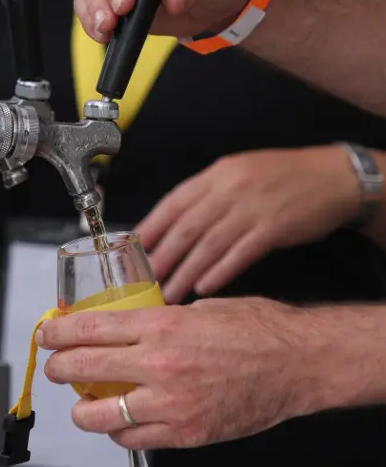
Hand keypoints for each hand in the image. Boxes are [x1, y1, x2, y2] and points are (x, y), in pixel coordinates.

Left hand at [39, 297, 316, 450]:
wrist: (296, 364)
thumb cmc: (258, 329)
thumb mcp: (201, 309)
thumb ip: (161, 321)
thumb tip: (129, 330)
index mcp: (162, 325)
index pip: (91, 329)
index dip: (59, 333)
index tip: (47, 335)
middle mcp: (160, 365)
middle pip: (85, 368)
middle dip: (59, 368)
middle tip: (54, 366)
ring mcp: (171, 404)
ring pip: (100, 414)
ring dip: (81, 408)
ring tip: (80, 401)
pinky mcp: (185, 433)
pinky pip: (133, 437)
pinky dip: (117, 430)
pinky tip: (118, 421)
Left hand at [136, 146, 360, 302]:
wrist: (334, 177)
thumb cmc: (283, 177)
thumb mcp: (239, 173)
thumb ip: (207, 195)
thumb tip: (173, 224)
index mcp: (217, 175)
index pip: (173, 203)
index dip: (150, 228)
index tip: (132, 250)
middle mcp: (230, 189)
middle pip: (186, 227)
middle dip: (161, 257)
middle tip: (144, 282)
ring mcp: (251, 208)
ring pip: (208, 245)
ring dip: (185, 272)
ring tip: (170, 293)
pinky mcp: (273, 227)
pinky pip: (240, 253)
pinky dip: (220, 271)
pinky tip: (204, 287)